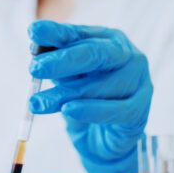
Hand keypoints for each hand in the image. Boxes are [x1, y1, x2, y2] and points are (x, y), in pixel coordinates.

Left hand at [27, 20, 151, 172]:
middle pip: (94, 54)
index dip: (56, 33)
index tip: (33, 32)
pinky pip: (115, 110)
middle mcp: (127, 55)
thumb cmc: (84, 101)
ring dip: (64, 93)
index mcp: (107, 40)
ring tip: (37, 102)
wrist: (104, 140)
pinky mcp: (140, 110)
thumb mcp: (66, 79)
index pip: (78, 34)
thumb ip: (55, 64)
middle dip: (62, 61)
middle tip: (34, 69)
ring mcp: (139, 81)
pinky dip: (90, 110)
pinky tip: (69, 110)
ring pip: (99, 85)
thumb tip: (34, 48)